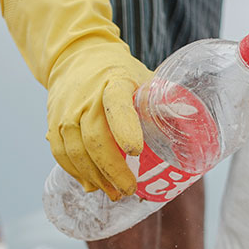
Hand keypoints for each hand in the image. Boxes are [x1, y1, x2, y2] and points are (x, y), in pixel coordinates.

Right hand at [0, 0, 151, 199]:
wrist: (75, 56)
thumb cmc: (118, 73)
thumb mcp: (144, 78)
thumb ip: (166, 101)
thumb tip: (195, 125)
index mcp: (114, 83)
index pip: (117, 106)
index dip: (125, 129)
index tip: (136, 150)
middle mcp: (86, 98)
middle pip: (95, 139)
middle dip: (113, 169)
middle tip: (130, 189)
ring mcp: (66, 111)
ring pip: (76, 152)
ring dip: (96, 177)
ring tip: (115, 193)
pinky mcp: (53, 123)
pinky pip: (61, 154)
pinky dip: (76, 173)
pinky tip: (92, 185)